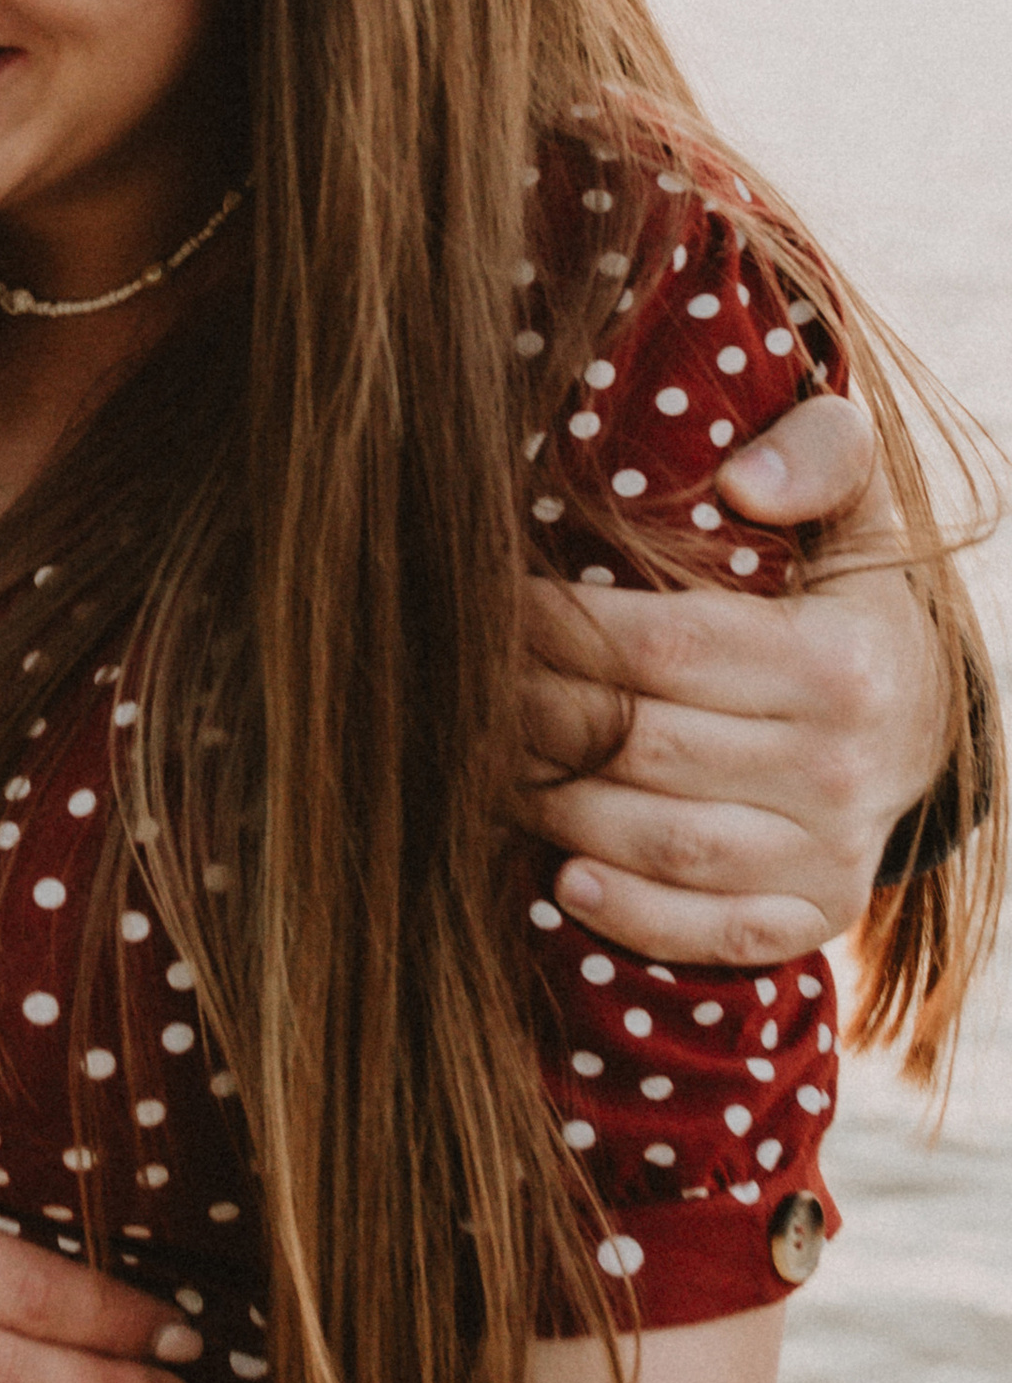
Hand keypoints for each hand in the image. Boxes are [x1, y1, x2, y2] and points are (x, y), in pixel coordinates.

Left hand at [517, 391, 948, 964]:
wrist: (926, 719)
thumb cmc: (849, 599)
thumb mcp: (858, 512)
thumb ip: (819, 452)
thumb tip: (744, 482)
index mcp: (839, 660)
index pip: (664, 645)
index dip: (558, 627)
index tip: (487, 601)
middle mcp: (840, 765)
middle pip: (643, 742)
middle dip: (531, 712)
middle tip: (457, 682)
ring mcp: (832, 851)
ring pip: (663, 839)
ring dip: (555, 807)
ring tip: (479, 764)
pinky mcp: (818, 913)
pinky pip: (718, 930)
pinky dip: (635, 915)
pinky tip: (562, 880)